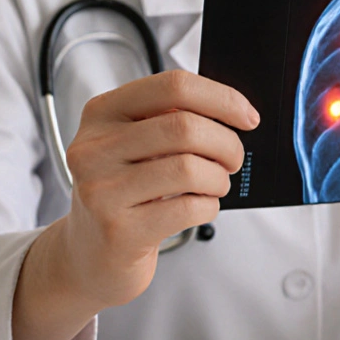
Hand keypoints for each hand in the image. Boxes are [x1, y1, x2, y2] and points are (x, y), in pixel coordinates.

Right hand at [58, 70, 257, 307]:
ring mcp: (101, 190)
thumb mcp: (136, 146)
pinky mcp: (118, 230)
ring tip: (213, 186)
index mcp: (102, 113)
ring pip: (190, 168)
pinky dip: (209, 207)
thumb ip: (172, 120)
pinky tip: (198, 208)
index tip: (248, 117)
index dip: (222, 99)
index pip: (173, 86)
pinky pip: (189, 208)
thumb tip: (235, 111)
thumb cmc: (127, 191)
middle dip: (227, 144)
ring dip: (218, 179)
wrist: (92, 252)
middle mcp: (94, 148)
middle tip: (233, 160)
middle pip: (185, 127)